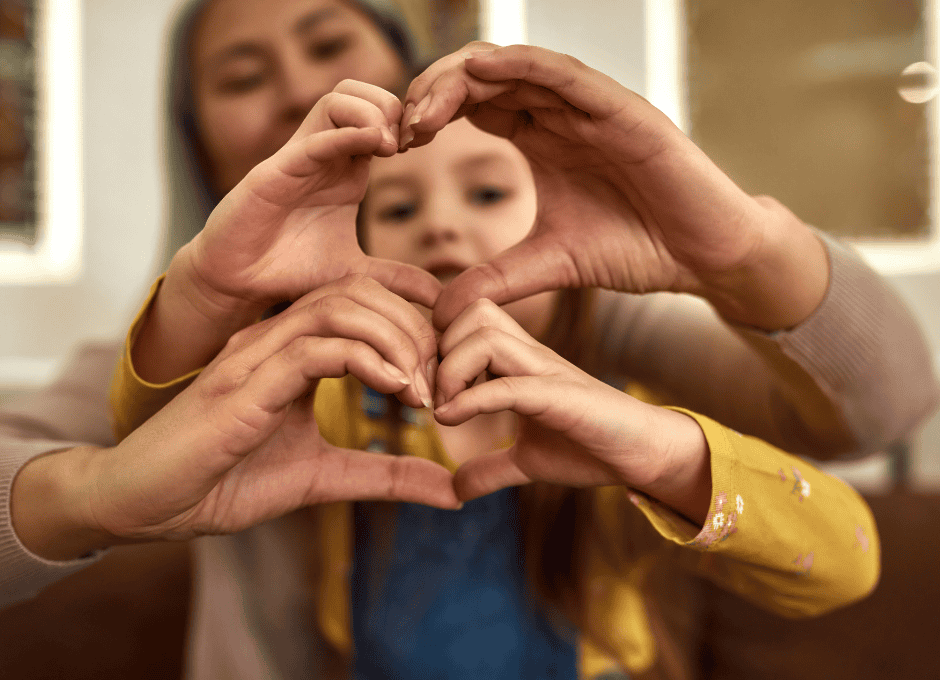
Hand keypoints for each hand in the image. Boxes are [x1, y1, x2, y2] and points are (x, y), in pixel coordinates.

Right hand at [84, 276, 454, 548]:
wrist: (145, 504)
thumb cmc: (223, 482)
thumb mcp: (323, 478)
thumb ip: (383, 475)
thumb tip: (449, 490)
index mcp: (292, 351)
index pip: (363, 305)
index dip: (413, 331)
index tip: (443, 379)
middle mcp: (274, 339)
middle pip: (359, 292)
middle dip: (413, 329)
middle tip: (442, 381)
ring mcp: (256, 355)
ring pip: (340, 307)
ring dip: (395, 341)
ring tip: (422, 389)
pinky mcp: (244, 383)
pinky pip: (314, 347)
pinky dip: (365, 360)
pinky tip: (396, 390)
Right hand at [185, 79, 439, 313]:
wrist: (239, 284)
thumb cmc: (291, 270)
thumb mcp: (356, 272)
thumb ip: (397, 278)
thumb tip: (439, 296)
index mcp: (346, 169)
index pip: (379, 114)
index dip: (406, 122)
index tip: (424, 149)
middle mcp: (324, 156)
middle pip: (359, 92)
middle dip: (391, 107)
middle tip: (406, 143)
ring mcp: (300, 159)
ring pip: (337, 100)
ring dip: (372, 113)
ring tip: (390, 147)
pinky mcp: (276, 173)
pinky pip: (314, 139)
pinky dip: (345, 134)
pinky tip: (375, 146)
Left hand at [400, 44, 827, 331]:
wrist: (703, 259)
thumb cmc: (635, 250)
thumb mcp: (547, 264)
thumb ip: (494, 279)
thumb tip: (440, 311)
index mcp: (540, 139)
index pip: (474, 106)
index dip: (431, 115)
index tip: (396, 145)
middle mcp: (561, 115)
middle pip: (485, 80)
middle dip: (435, 93)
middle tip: (400, 126)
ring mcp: (593, 109)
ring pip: (518, 69)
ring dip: (466, 78)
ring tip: (425, 102)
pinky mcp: (625, 113)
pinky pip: (568, 76)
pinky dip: (525, 66)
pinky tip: (482, 68)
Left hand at [432, 299, 711, 523]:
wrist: (642, 455)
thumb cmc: (589, 448)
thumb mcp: (526, 460)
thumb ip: (489, 468)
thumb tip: (455, 489)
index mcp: (519, 359)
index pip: (466, 319)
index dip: (435, 347)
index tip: (424, 390)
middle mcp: (530, 354)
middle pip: (471, 313)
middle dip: (438, 350)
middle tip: (430, 394)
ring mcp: (546, 371)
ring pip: (484, 336)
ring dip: (451, 372)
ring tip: (444, 408)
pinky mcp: (560, 396)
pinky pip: (506, 385)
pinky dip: (470, 401)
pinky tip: (450, 420)